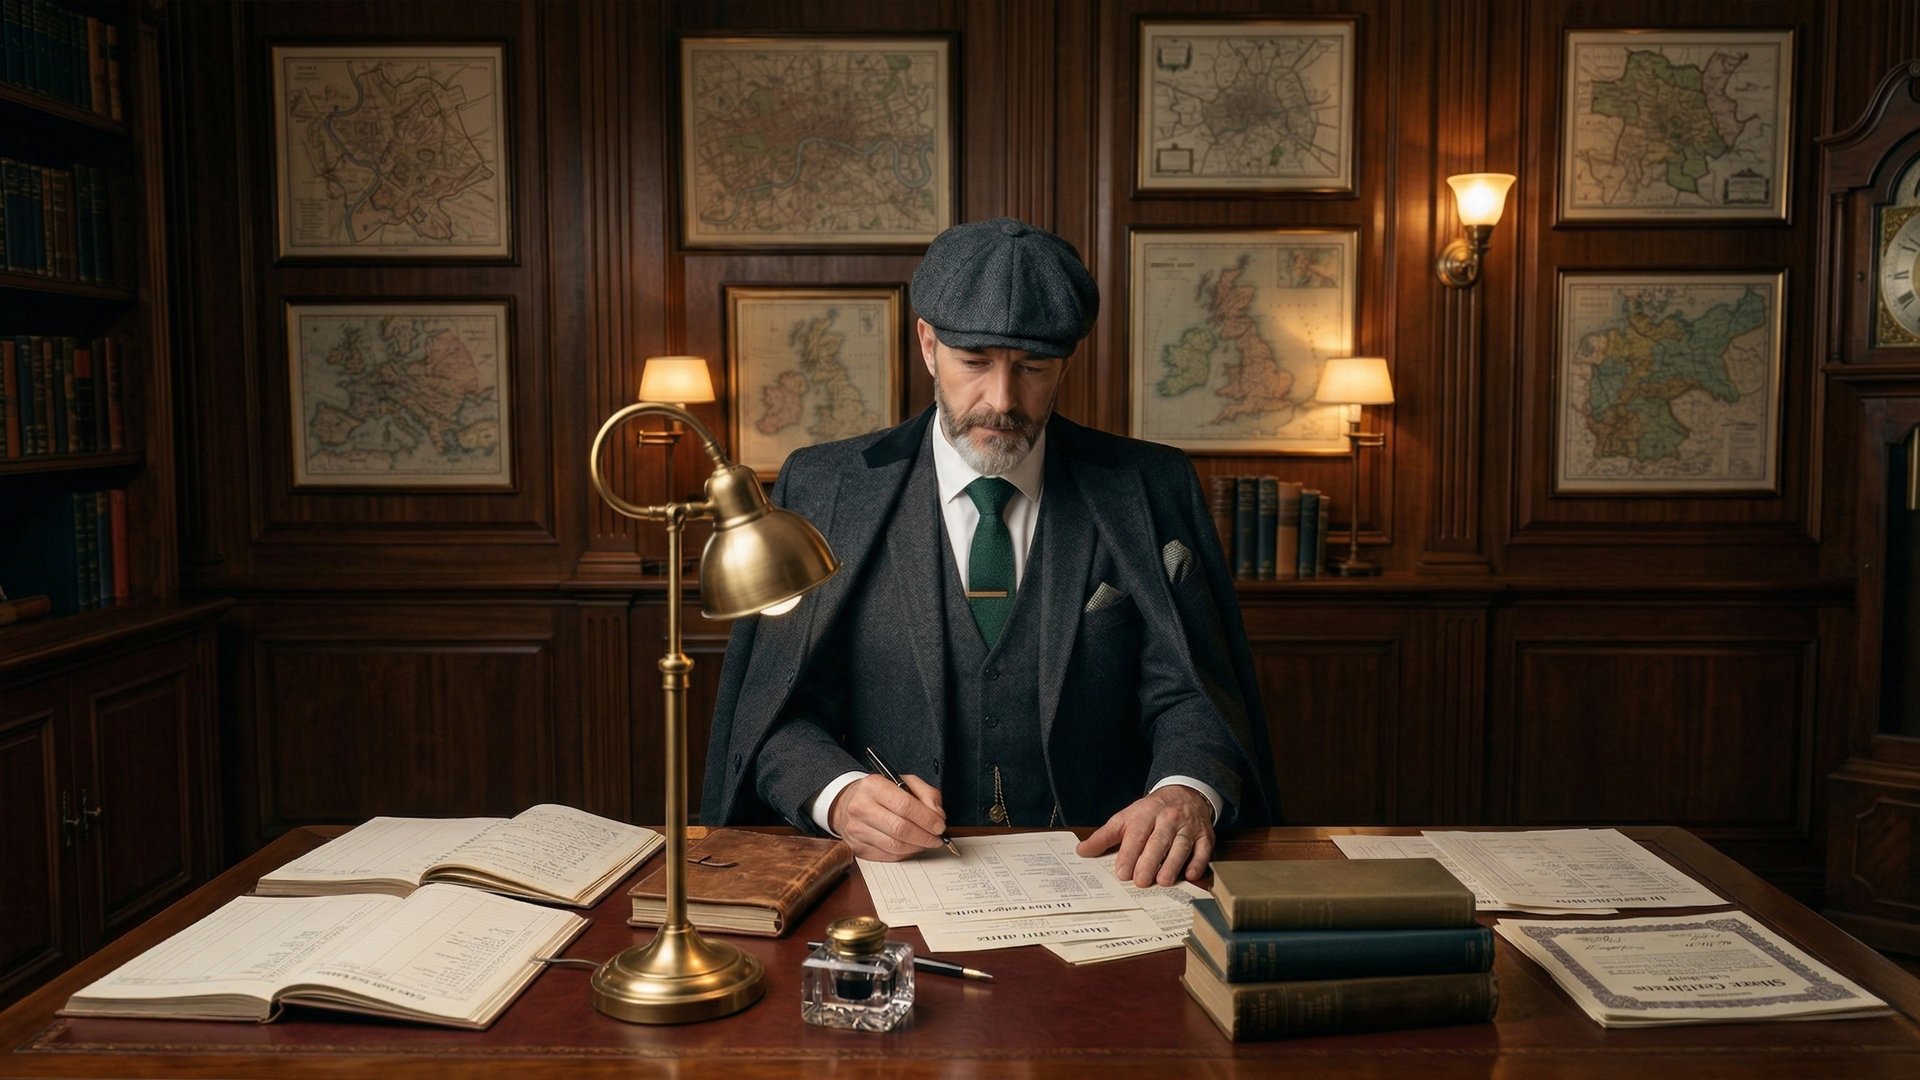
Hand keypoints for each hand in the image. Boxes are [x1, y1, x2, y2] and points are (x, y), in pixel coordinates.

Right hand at [828, 773, 948, 860]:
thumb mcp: (904, 782)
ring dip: (916, 847)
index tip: (940, 826)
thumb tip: (938, 816)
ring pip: (894, 846)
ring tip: (926, 842)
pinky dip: (904, 854)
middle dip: (924, 837)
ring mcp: (856, 829)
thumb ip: (926, 794)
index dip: (926, 819)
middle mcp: (861, 807)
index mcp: (873, 786)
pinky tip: (911, 847)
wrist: (847, 802)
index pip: (905, 806)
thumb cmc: (880, 792)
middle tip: (937, 838)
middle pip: (900, 829)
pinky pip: (886, 856)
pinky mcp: (856, 846)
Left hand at [1075, 785, 1214, 886]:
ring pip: (1181, 845)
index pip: (1136, 834)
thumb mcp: (1125, 818)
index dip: (1129, 853)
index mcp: (1146, 814)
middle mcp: (1168, 818)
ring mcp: (1188, 827)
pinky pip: (1203, 849)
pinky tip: (1190, 875)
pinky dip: (1198, 862)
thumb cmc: (1150, 812)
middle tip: (1141, 882)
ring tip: (1163, 882)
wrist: (1184, 794)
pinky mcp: (1205, 835)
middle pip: (1159, 841)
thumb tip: (1081, 852)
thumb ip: (1104, 836)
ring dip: (1173, 864)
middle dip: (1149, 861)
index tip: (1122, 872)